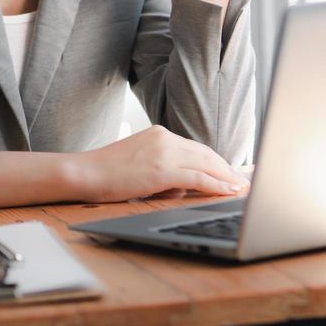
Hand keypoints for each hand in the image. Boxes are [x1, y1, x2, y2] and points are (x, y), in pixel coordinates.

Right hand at [66, 124, 248, 201]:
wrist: (83, 172)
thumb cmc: (106, 173)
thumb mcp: (139, 164)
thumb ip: (162, 169)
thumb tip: (183, 184)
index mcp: (159, 134)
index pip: (195, 148)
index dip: (216, 161)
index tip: (230, 170)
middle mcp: (165, 138)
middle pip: (206, 154)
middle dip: (227, 168)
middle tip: (243, 180)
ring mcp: (164, 152)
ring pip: (206, 164)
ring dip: (227, 177)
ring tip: (240, 188)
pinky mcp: (162, 169)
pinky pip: (198, 177)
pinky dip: (217, 184)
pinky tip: (228, 190)